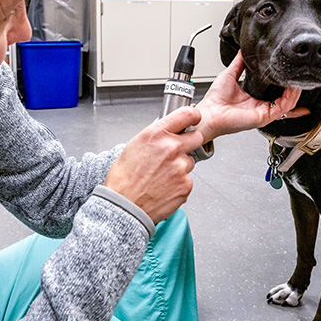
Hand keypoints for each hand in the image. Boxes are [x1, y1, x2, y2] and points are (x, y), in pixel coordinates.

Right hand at [104, 106, 204, 223]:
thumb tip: (168, 133)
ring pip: (189, 162)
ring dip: (180, 167)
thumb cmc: (124, 178)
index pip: (187, 114)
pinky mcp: (186, 185)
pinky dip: (178, 184)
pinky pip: (187, 180)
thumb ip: (156, 136)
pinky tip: (163, 187)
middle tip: (175, 153)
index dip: (193, 117)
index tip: (194, 120)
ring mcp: (181, 167)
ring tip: (161, 176)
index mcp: (157, 134)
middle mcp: (171, 148)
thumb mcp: (135, 145)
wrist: (123, 206)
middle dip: (189, 143)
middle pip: (197, 137)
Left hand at [194, 52, 308, 141]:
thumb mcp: (230, 75)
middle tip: (298, 73)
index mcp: (255, 99)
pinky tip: (292, 87)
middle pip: (286, 98)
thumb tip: (244, 50)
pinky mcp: (264, 117)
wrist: (209, 113)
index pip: (277, 92)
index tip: (290, 71)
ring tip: (297, 78)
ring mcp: (264, 113)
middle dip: (294, 86)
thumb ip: (239, 63)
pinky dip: (290, 97)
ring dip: (295, 90)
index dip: (285, 83)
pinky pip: (282, 108)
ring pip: (288, 103)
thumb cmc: (215, 101)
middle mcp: (262, 106)